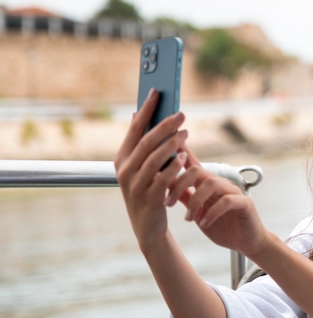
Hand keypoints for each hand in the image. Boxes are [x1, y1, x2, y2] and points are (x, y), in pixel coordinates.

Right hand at [114, 88, 188, 248]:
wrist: (148, 227)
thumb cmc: (148, 190)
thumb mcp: (141, 167)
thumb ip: (141, 143)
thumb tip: (140, 113)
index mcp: (121, 158)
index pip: (135, 128)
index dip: (147, 109)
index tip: (158, 91)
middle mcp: (125, 170)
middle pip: (146, 141)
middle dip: (165, 125)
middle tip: (181, 114)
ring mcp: (135, 185)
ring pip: (155, 158)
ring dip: (172, 144)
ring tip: (186, 133)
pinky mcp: (148, 198)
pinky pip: (163, 178)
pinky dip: (175, 167)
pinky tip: (185, 158)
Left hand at [167, 147, 270, 257]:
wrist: (245, 243)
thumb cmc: (221, 226)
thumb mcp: (197, 212)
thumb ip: (184, 196)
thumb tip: (164, 182)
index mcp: (208, 184)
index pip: (193, 163)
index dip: (180, 152)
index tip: (164, 143)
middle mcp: (221, 183)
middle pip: (197, 171)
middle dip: (179, 185)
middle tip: (168, 204)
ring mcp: (234, 191)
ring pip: (211, 184)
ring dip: (195, 201)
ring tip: (188, 219)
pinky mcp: (245, 203)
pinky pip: (227, 201)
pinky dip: (212, 212)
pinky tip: (204, 223)